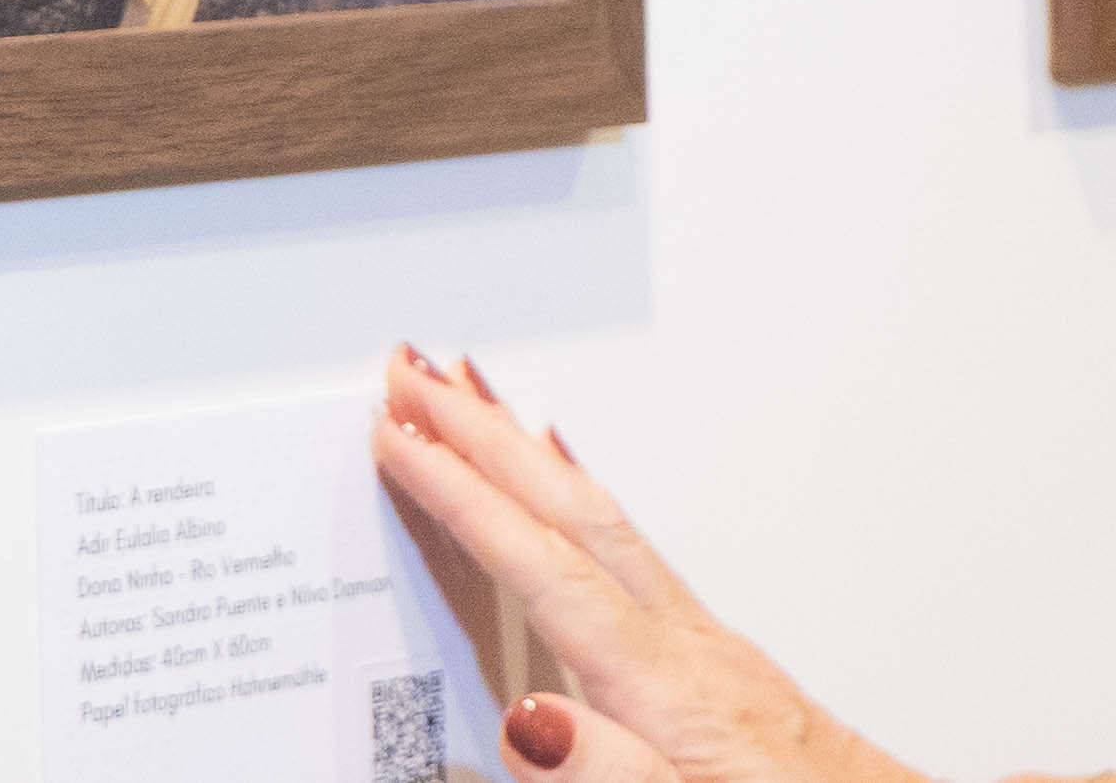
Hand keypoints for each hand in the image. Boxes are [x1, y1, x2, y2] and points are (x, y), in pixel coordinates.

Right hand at [372, 348, 934, 782]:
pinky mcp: (712, 659)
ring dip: (525, 452)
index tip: (403, 441)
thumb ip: (608, 773)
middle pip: (572, 510)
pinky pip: (627, 547)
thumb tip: (530, 720)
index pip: (546, 570)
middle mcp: (685, 644)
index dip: (466, 501)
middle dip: (484, 434)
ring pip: (601, 517)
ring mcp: (702, 642)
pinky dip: (575, 498)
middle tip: (414, 372)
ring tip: (466, 399)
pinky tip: (561, 486)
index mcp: (666, 686)